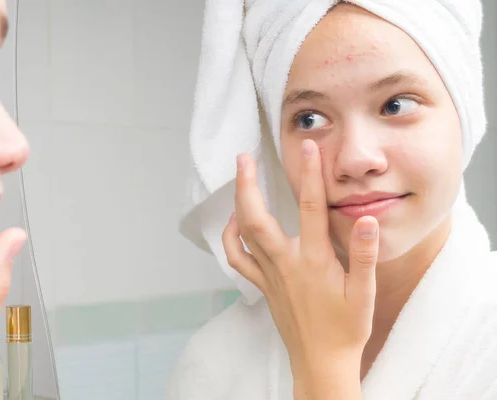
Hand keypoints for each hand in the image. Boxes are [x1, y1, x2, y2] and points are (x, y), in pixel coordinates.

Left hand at [222, 140, 378, 397]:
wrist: (321, 362)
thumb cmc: (345, 329)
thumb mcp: (364, 293)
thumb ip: (365, 255)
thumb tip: (367, 219)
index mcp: (314, 261)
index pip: (311, 208)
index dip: (310, 175)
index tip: (308, 148)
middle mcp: (286, 263)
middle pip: (257, 217)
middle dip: (247, 184)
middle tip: (243, 157)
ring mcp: (270, 275)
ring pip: (243, 235)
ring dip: (237, 204)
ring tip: (239, 180)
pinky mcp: (263, 285)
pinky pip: (238, 259)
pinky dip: (231, 238)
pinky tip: (236, 224)